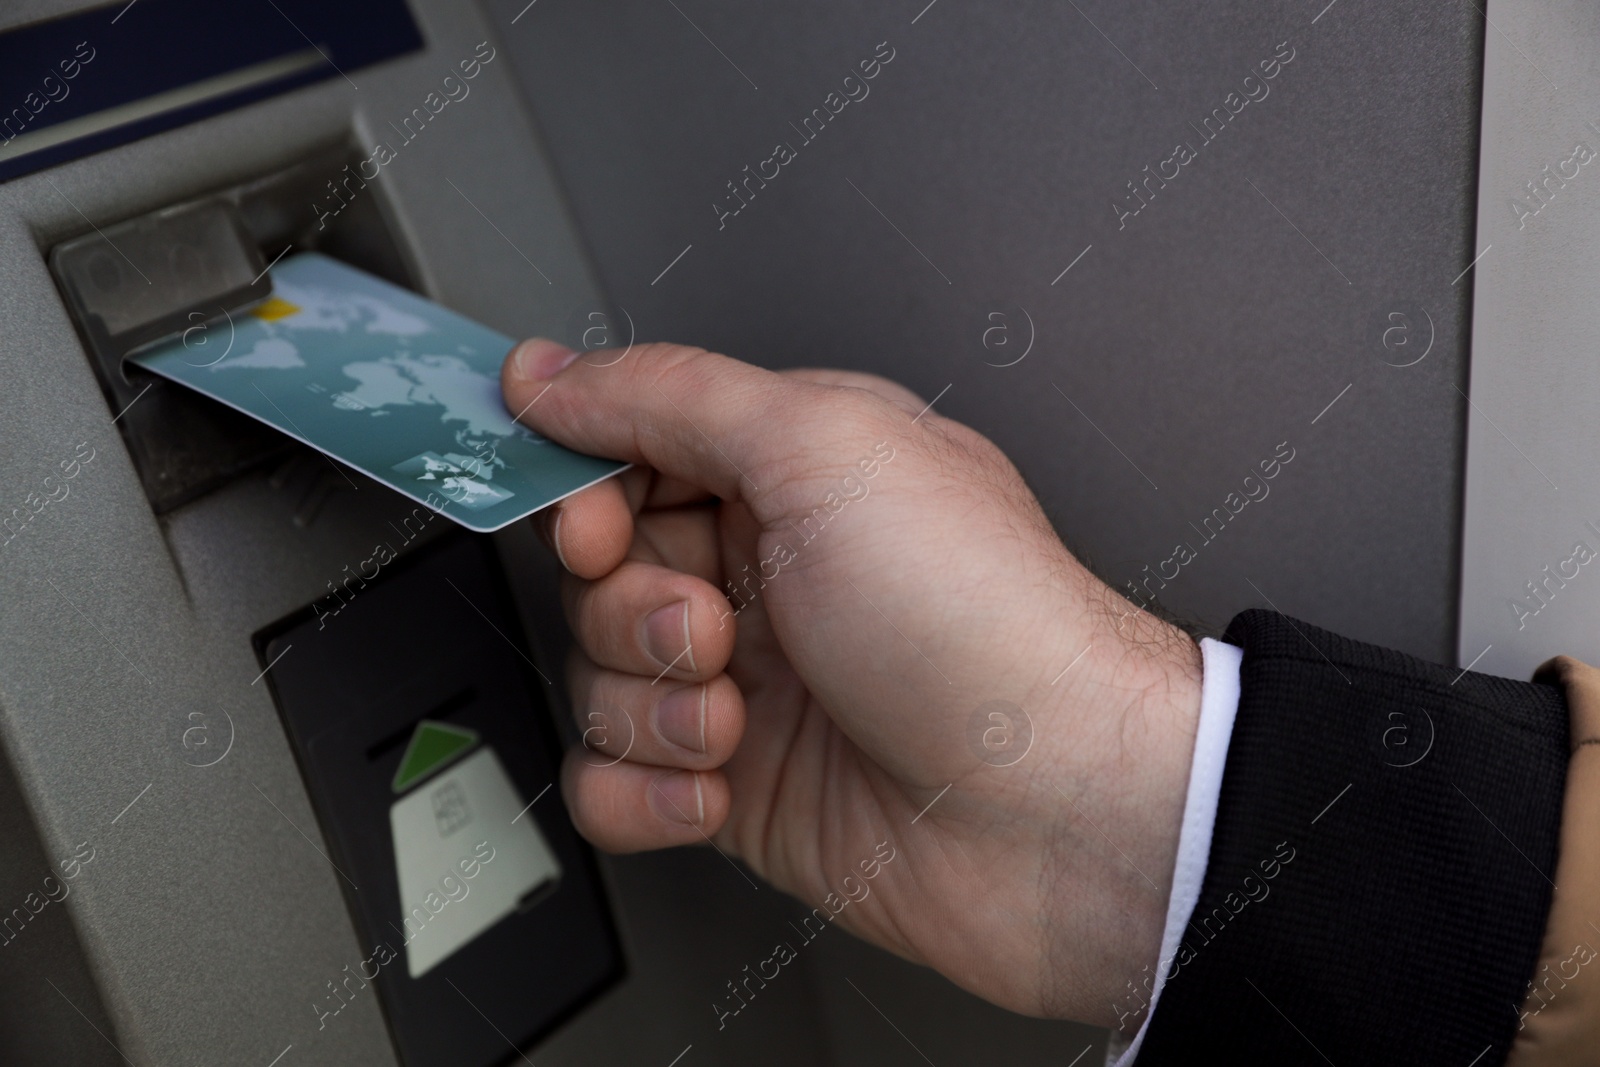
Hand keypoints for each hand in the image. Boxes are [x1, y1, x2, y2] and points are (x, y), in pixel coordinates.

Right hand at [501, 338, 1201, 1025]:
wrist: (1061, 811)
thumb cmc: (986, 622)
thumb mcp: (826, 448)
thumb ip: (670, 396)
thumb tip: (552, 371)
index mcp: (793, 470)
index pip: (629, 451)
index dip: (586, 490)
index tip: (591, 525)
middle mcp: (767, 571)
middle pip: (599, 573)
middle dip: (633, 609)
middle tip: (712, 629)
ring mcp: (751, 681)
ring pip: (598, 678)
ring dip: (649, 705)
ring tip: (737, 718)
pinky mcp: (738, 783)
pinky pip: (615, 782)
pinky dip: (645, 792)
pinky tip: (719, 787)